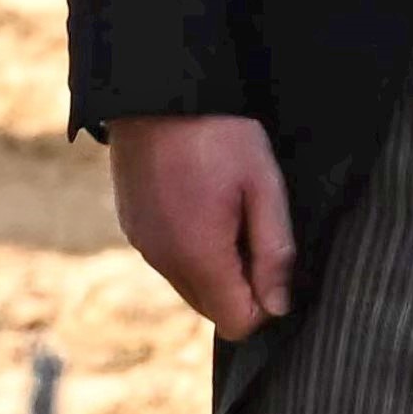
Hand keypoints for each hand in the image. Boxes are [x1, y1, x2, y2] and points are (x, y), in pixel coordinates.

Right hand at [110, 113, 300, 336]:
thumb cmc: (219, 133)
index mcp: (199, 255)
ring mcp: (143, 245)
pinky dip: (189, 247)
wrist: (156, 90)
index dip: (265, 304)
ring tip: (225, 209)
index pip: (238, 323)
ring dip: (214, 266)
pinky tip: (199, 201)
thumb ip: (274, 253)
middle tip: (252, 228)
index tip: (274, 259)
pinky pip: (168, 260)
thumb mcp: (264, 186)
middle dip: (240, 286)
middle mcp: (164, 260)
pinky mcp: (133, 227)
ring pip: (189, 285)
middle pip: (212, 310)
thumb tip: (279, 308)